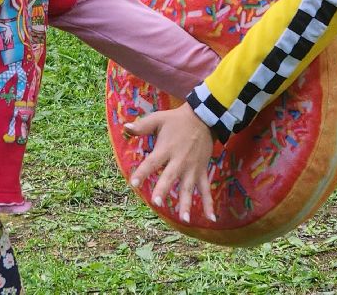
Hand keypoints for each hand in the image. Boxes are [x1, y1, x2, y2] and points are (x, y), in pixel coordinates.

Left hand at [125, 103, 216, 223]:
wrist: (204, 118)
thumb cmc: (177, 120)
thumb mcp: (159, 119)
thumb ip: (142, 126)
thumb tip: (124, 128)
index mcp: (166, 149)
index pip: (152, 162)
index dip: (142, 173)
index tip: (133, 184)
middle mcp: (179, 160)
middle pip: (170, 177)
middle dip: (163, 189)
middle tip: (156, 202)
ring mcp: (192, 168)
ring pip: (188, 188)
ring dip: (186, 203)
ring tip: (184, 219)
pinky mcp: (202, 171)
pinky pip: (206, 189)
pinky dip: (209, 203)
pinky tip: (211, 218)